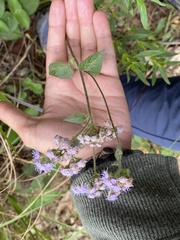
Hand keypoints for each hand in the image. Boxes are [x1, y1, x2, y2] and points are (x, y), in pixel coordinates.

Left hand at [0, 0, 130, 158]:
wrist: (95, 157)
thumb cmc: (64, 145)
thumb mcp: (32, 131)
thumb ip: (11, 115)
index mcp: (57, 85)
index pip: (56, 50)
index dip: (56, 28)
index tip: (57, 5)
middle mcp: (75, 78)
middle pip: (73, 41)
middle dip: (72, 18)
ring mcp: (95, 78)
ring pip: (90, 43)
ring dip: (87, 21)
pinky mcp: (112, 82)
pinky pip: (107, 55)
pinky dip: (104, 36)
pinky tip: (99, 17)